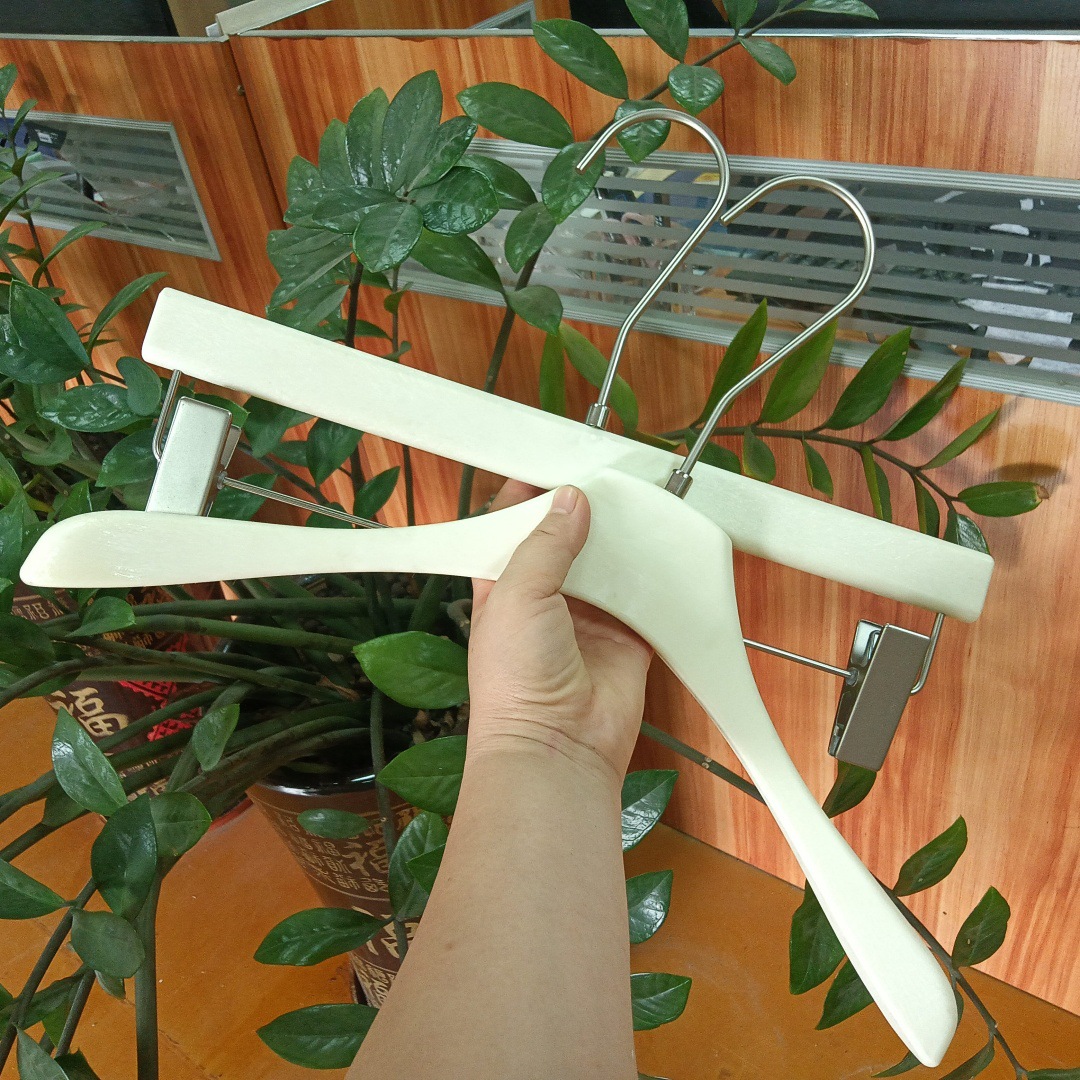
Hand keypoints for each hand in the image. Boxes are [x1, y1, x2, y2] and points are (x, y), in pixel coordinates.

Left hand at [468, 480, 652, 782]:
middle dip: (588, 511)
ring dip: (625, 538)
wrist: (557, 747)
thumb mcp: (517, 595)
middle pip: (569, 540)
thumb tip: (572, 500)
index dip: (531, 496)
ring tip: (643, 498)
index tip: (556, 464)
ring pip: (611, 563)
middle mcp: (546, 598)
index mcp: (504, 585)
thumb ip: (546, 544)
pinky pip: (647, 597)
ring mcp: (589, 617)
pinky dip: (658, 575)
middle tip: (611, 475)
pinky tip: (668, 544)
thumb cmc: (515, 679)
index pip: (514, 527)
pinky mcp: (628, 636)